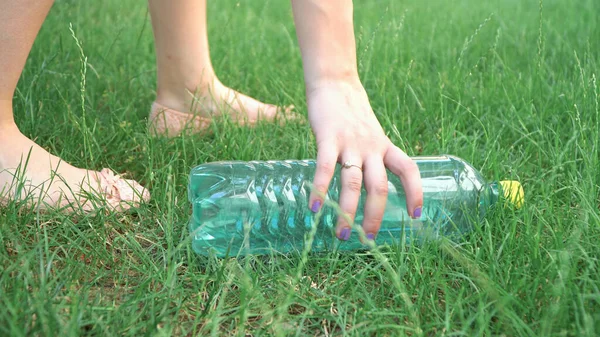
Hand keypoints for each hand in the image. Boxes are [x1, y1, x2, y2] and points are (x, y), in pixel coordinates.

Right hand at [306, 79, 422, 240]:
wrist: (334, 83)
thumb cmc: (351, 114)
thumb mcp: (371, 135)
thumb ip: (371, 158)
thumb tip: (366, 190)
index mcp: (384, 146)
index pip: (409, 169)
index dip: (415, 192)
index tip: (415, 215)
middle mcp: (371, 147)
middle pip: (379, 185)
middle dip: (374, 214)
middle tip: (366, 238)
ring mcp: (349, 143)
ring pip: (353, 182)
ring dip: (347, 210)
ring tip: (341, 233)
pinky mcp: (327, 138)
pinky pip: (325, 167)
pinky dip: (320, 189)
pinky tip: (314, 207)